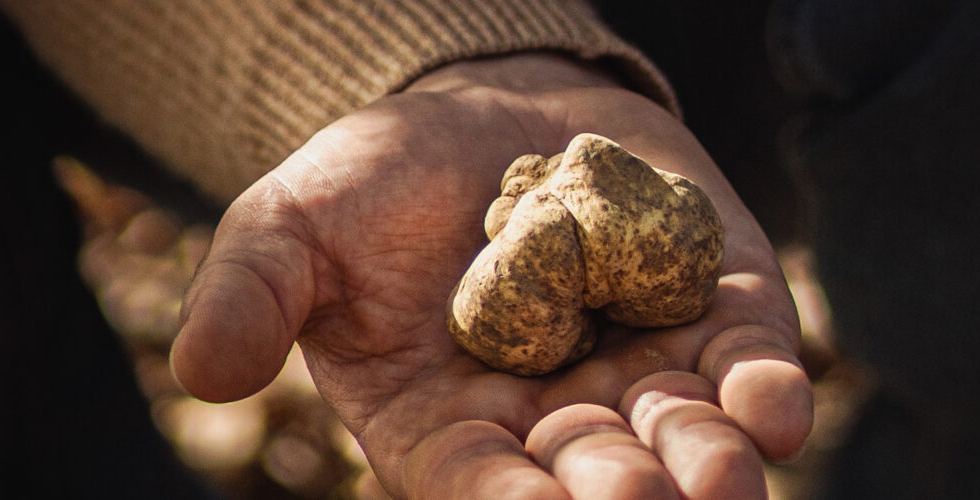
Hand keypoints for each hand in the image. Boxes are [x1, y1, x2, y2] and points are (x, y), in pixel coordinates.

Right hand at [171, 53, 811, 498]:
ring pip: (680, 432)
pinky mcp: (709, 305)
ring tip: (726, 473)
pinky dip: (762, 383)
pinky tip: (777, 406)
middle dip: (622, 491)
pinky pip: (743, 357)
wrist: (478, 107)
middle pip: (594, 474)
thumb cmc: (375, 182)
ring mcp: (639, 364)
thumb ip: (253, 294)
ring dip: (707, 458)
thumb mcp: (292, 224)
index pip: (481, 486)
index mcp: (449, 425)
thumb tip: (202, 371)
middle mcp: (553, 417)